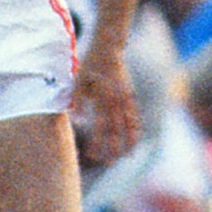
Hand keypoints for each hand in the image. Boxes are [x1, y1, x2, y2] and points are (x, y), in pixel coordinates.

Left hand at [74, 44, 138, 167]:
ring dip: (128, 142)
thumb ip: (78, 101)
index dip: (98, 143)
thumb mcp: (79, 80)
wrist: (110, 48)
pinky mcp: (130, 96)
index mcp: (104, 98)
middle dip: (112, 148)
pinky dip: (135, 129)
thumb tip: (76, 121)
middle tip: (107, 163)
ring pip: (130, 125)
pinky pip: (134, 117)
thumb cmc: (91, 64)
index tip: (92, 155)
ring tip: (128, 156)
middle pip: (116, 130)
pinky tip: (134, 139)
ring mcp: (126, 99)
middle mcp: (118, 101)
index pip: (102, 127)